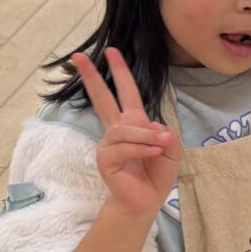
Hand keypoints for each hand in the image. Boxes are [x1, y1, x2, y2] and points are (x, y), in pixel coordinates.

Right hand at [74, 48, 178, 218]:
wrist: (146, 200)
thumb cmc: (157, 173)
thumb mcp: (172, 149)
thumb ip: (166, 133)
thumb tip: (154, 127)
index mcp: (132, 123)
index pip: (124, 93)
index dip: (119, 72)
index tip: (111, 51)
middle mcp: (116, 130)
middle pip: (103, 98)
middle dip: (92, 77)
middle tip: (78, 56)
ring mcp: (108, 144)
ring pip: (126, 129)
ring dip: (147, 136)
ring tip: (161, 144)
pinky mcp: (105, 159)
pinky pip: (124, 147)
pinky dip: (142, 148)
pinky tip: (154, 151)